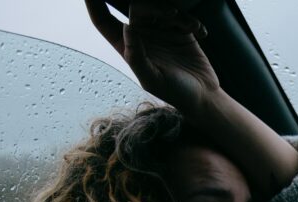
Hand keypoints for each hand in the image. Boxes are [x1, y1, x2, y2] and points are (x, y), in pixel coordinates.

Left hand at [85, 0, 217, 113]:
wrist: (204, 97)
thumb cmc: (175, 93)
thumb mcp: (152, 79)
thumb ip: (136, 55)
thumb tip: (126, 27)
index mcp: (127, 46)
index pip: (102, 19)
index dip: (93, 3)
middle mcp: (141, 35)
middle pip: (136, 6)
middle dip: (152, 6)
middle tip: (171, 14)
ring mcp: (160, 30)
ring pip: (159, 7)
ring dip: (175, 12)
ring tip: (190, 26)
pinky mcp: (180, 30)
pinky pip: (181, 14)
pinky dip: (191, 19)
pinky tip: (200, 32)